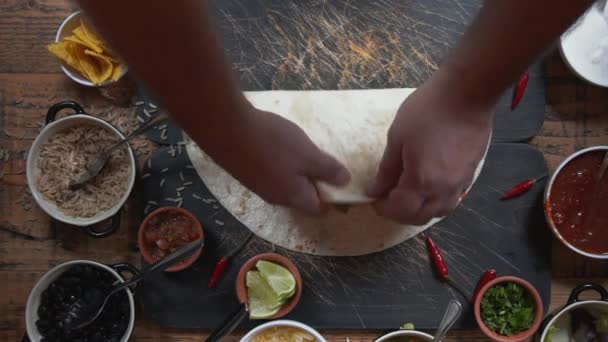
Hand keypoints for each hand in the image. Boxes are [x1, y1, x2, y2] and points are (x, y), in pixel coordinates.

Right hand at [209, 106, 349, 213]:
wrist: (226, 129)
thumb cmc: (273, 143)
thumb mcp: (307, 154)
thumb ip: (327, 169)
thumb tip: (345, 182)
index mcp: (293, 197)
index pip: (318, 210)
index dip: (332, 198)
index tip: (339, 179)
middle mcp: (275, 197)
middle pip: (301, 197)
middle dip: (314, 182)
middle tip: (320, 158)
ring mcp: (258, 185)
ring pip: (285, 184)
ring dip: (296, 172)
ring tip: (300, 149)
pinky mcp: (245, 172)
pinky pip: (270, 174)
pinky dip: (279, 164)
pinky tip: (278, 145)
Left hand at [369, 71, 492, 224]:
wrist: (467, 94)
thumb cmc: (427, 111)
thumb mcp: (397, 137)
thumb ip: (386, 169)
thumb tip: (376, 190)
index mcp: (421, 181)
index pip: (399, 210)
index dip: (383, 208)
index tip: (373, 198)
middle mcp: (443, 190)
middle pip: (419, 217)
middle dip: (399, 214)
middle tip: (387, 199)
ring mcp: (460, 184)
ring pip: (438, 212)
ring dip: (419, 211)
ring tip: (406, 195)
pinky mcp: (470, 175)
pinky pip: (451, 200)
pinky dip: (435, 201)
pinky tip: (427, 187)